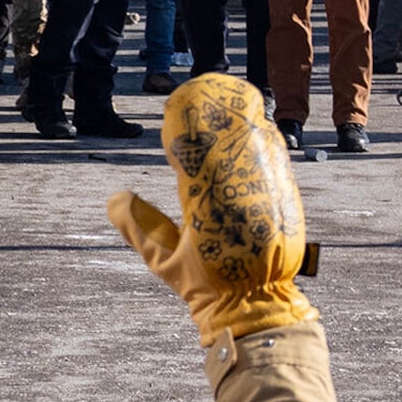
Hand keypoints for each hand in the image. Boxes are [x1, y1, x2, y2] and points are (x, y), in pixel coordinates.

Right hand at [107, 73, 317, 346]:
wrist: (253, 307)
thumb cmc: (204, 287)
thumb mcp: (164, 260)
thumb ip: (139, 227)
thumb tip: (114, 196)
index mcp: (204, 213)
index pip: (192, 160)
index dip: (183, 131)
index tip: (174, 109)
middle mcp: (238, 201)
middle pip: (228, 145)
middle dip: (217, 116)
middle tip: (204, 93)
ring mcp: (267, 199)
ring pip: (257, 148)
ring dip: (244, 123)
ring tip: (235, 99)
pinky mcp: (288, 204)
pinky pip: (277, 163)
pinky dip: (266, 142)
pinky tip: (260, 125)